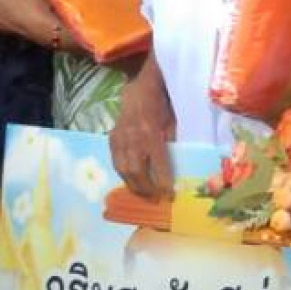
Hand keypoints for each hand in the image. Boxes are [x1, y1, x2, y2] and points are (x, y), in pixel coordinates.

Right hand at [108, 83, 174, 200]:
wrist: (139, 90)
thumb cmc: (161, 105)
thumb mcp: (173, 122)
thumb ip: (173, 144)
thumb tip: (178, 168)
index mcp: (151, 132)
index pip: (158, 164)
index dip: (163, 182)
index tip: (170, 194)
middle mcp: (133, 137)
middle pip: (137, 171)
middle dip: (146, 189)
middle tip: (156, 198)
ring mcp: (120, 139)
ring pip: (123, 170)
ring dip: (133, 185)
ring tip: (144, 194)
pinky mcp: (112, 139)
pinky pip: (115, 162)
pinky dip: (124, 175)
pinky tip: (132, 181)